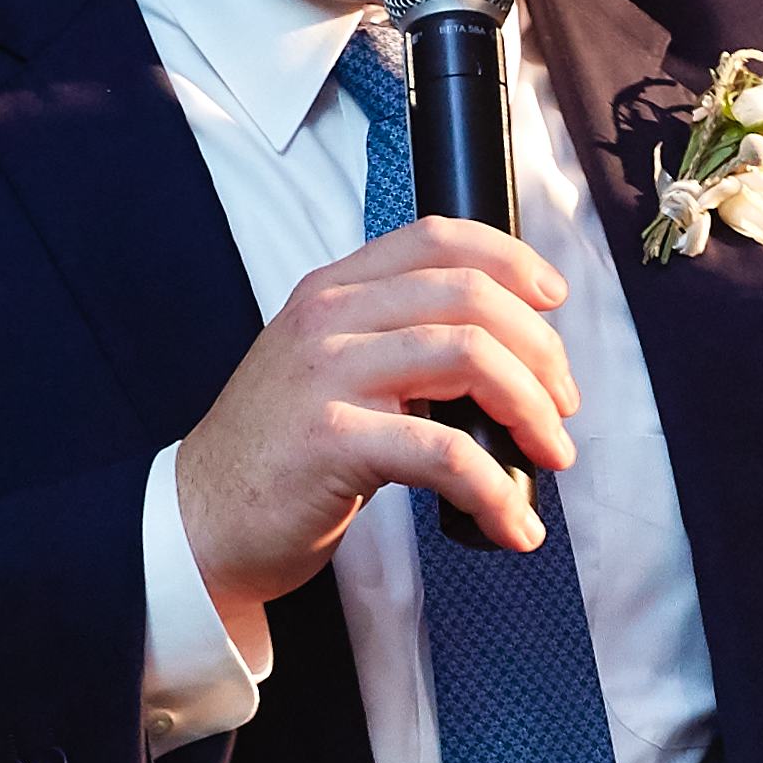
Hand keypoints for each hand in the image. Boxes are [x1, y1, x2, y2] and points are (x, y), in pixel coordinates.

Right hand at [174, 223, 579, 615]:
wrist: (200, 521)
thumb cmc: (279, 456)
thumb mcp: (330, 372)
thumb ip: (396, 345)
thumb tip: (503, 361)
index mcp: (333, 290)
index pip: (437, 239)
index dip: (512, 261)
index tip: (552, 305)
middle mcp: (329, 317)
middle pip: (470, 297)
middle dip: (540, 352)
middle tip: (562, 406)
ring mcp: (328, 375)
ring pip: (469, 357)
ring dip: (532, 411)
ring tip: (551, 456)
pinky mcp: (332, 440)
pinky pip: (445, 452)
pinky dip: (495, 491)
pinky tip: (511, 523)